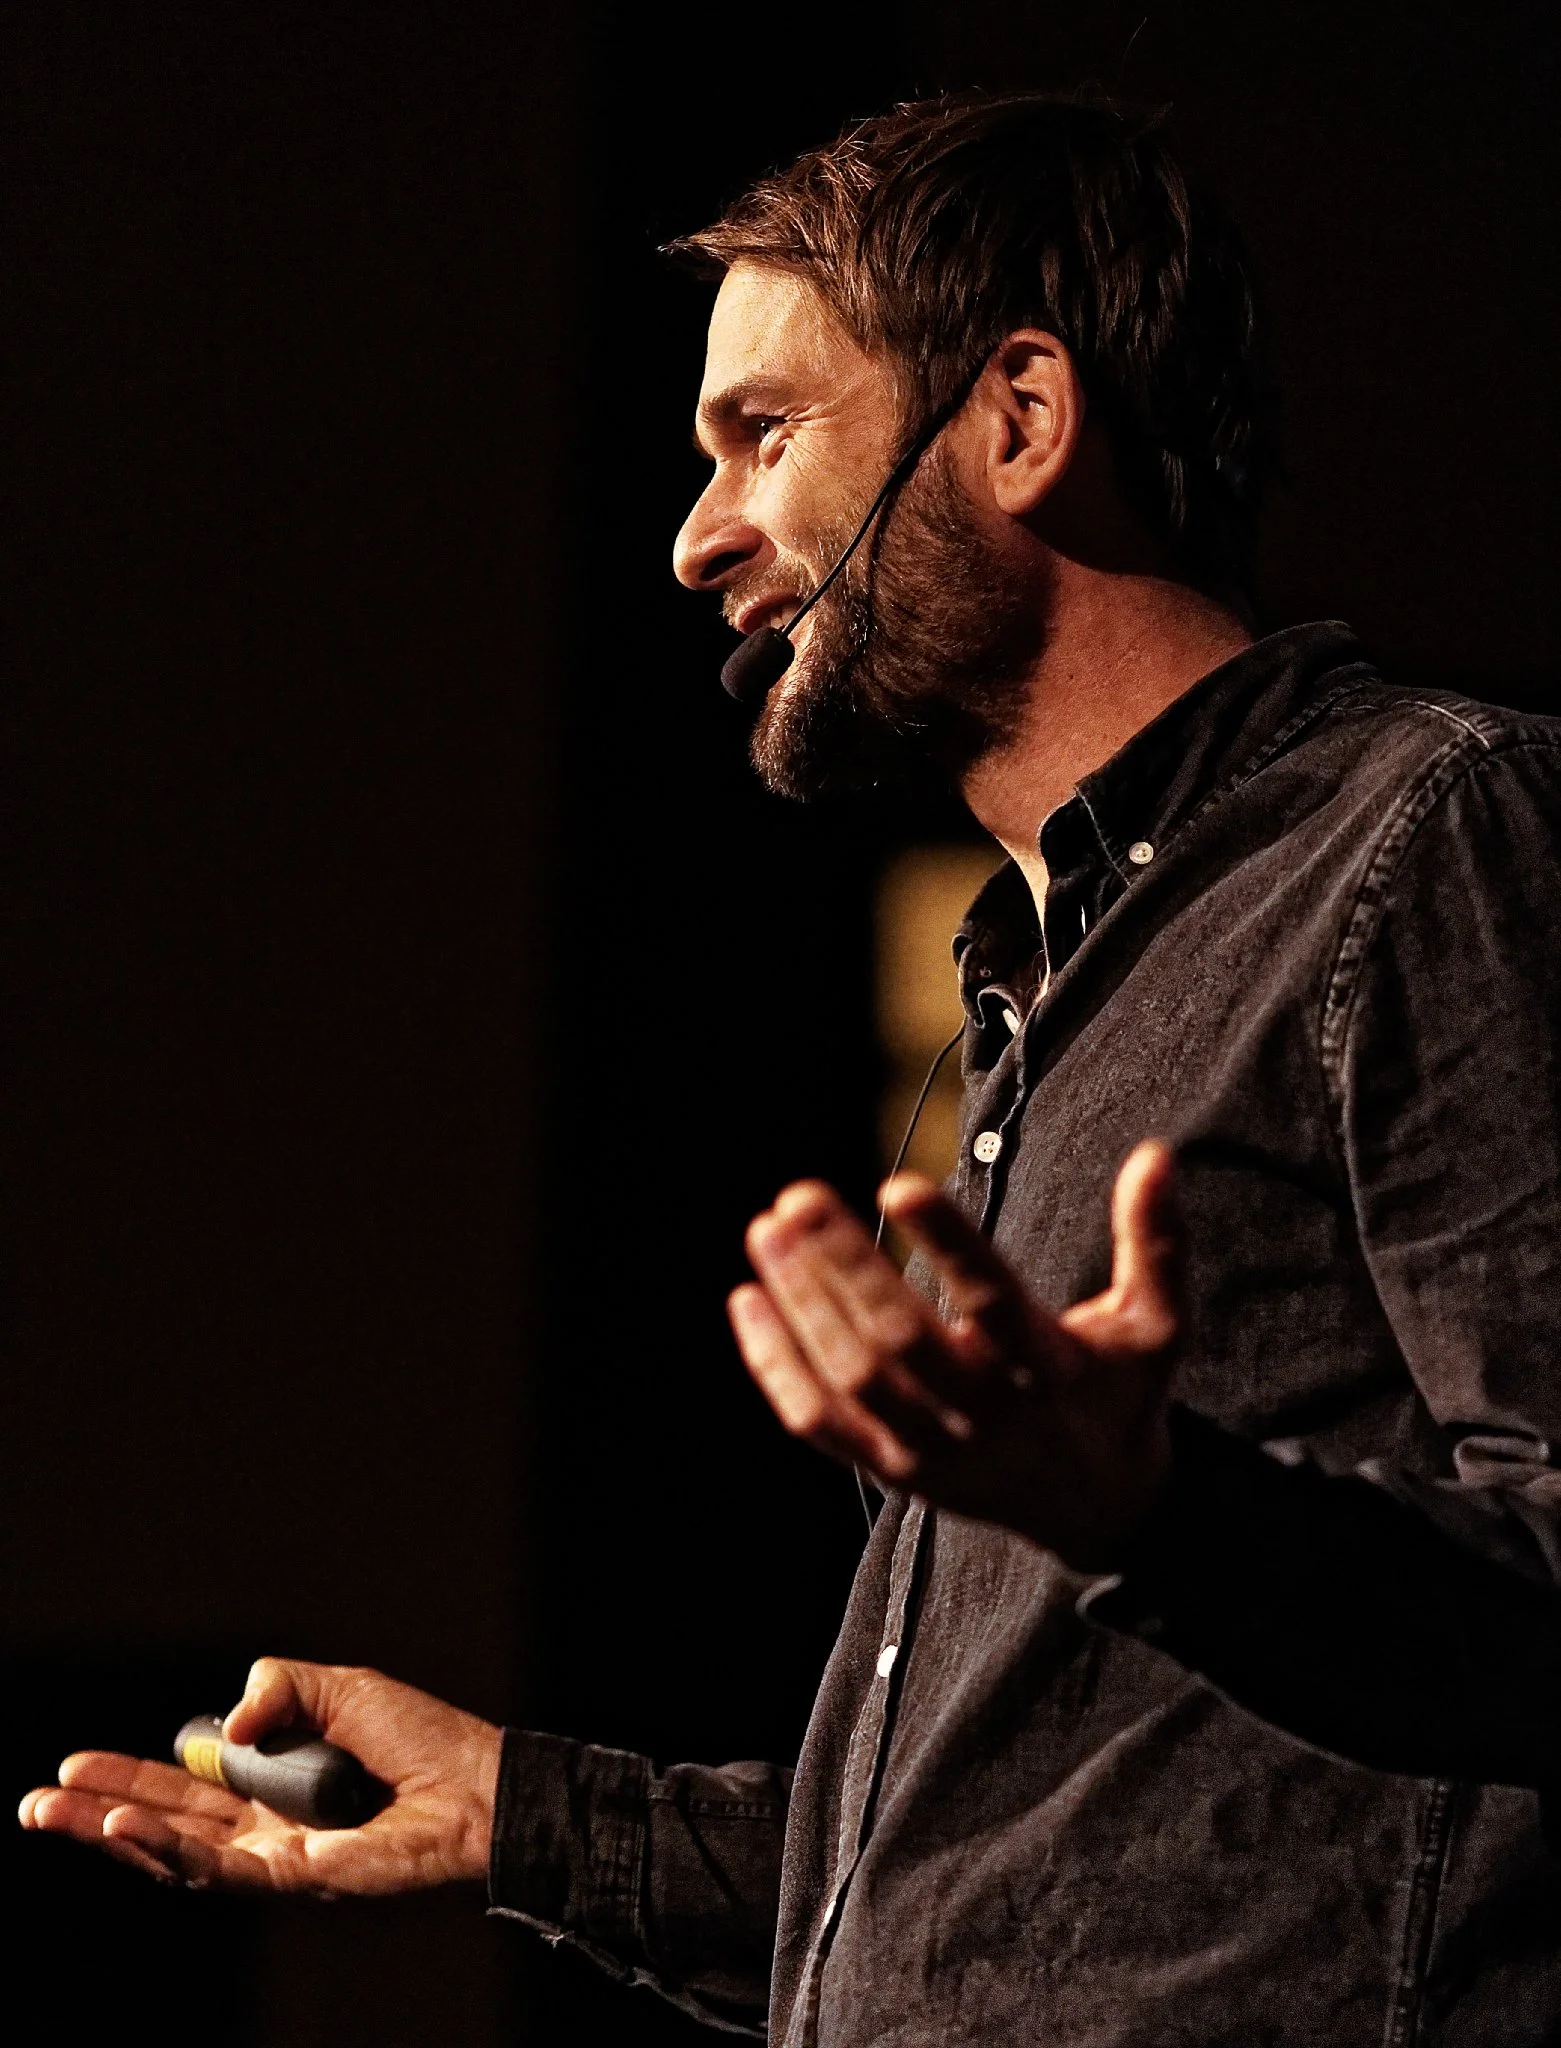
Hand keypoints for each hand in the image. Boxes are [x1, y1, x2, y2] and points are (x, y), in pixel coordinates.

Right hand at [18, 1658, 500, 1894]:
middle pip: (163, 1825)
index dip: (128, 1778)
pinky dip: (170, 1849)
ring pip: (176, 1853)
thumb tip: (221, 1730)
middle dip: (95, 1815)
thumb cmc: (421, 1737)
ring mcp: (275, 1857)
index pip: (182, 1786)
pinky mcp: (295, 1878)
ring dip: (113, 1834)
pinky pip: (220, 1869)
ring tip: (60, 1814)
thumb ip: (274, 1688)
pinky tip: (126, 1829)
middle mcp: (264, 1827)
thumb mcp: (338, 1685)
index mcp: (269, 1784)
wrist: (478, 1784)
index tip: (75, 1766)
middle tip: (36, 1803)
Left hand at [728, 1140, 1179, 1569]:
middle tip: (799, 1197)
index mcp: (1051, 1372)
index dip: (949, 1245)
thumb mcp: (1158, 1326)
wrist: (1098, 1509)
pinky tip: (748, 1301)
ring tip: (769, 1229)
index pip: (995, 1302)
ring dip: (802, 1304)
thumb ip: (1154, 1243)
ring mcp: (931, 1450)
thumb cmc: (1121, 1394)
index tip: (901, 1182)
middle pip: (901, 1342)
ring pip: (851, 1379)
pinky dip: (776, 1367)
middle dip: (845, 1267)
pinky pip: (819, 1424)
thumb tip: (1157, 1154)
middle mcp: (986, 1415)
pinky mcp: (892, 1471)